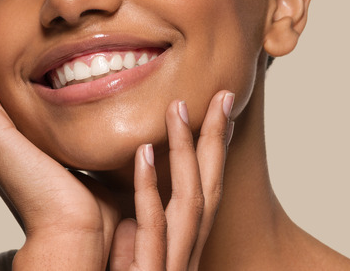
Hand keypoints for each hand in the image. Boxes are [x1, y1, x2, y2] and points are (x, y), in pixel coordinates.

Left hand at [109, 93, 233, 270]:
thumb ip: (132, 247)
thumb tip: (126, 225)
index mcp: (180, 256)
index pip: (204, 196)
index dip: (215, 155)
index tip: (222, 115)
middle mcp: (183, 260)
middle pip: (209, 191)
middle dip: (217, 142)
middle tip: (222, 95)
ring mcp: (171, 269)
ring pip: (189, 202)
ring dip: (186, 150)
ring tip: (178, 107)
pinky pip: (152, 228)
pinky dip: (149, 187)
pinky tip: (143, 152)